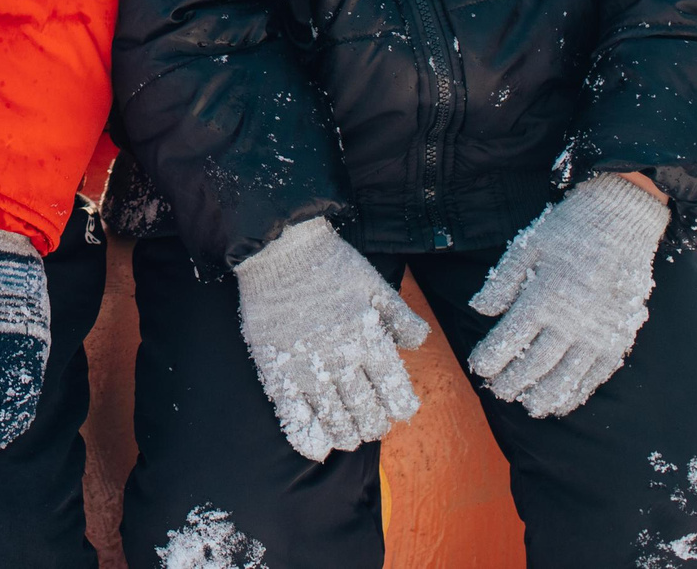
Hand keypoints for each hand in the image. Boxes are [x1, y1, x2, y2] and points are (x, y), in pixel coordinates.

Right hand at [233, 218, 427, 460]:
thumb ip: (401, 317)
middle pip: (367, 413)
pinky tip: (318, 448)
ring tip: (350, 436)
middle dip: (374, 425)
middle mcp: (343, 361)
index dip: (400, 408)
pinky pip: (294, 416)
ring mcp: (308, 369)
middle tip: (372, 425)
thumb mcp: (376, 284)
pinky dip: (309, 438)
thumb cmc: (331, 263)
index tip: (398, 410)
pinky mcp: (277, 371)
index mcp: (370, 340)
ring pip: (335, 421)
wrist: (280, 249)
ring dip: (347, 435)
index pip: (394, 392)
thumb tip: (419, 342)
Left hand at [467, 174, 669, 417]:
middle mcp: (571, 322)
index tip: (478, 368)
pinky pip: (597, 374)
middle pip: (535, 363)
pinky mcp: (619, 336)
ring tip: (528, 406)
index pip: (510, 340)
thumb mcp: (529, 246)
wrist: (622, 220)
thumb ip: (503, 282)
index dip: (491, 358)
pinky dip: (579, 392)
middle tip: (498, 392)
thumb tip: (480, 310)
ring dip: (544, 395)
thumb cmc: (570, 229)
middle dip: (513, 382)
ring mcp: (598, 333)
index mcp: (544, 298)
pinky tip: (564, 401)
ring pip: (567, 377)